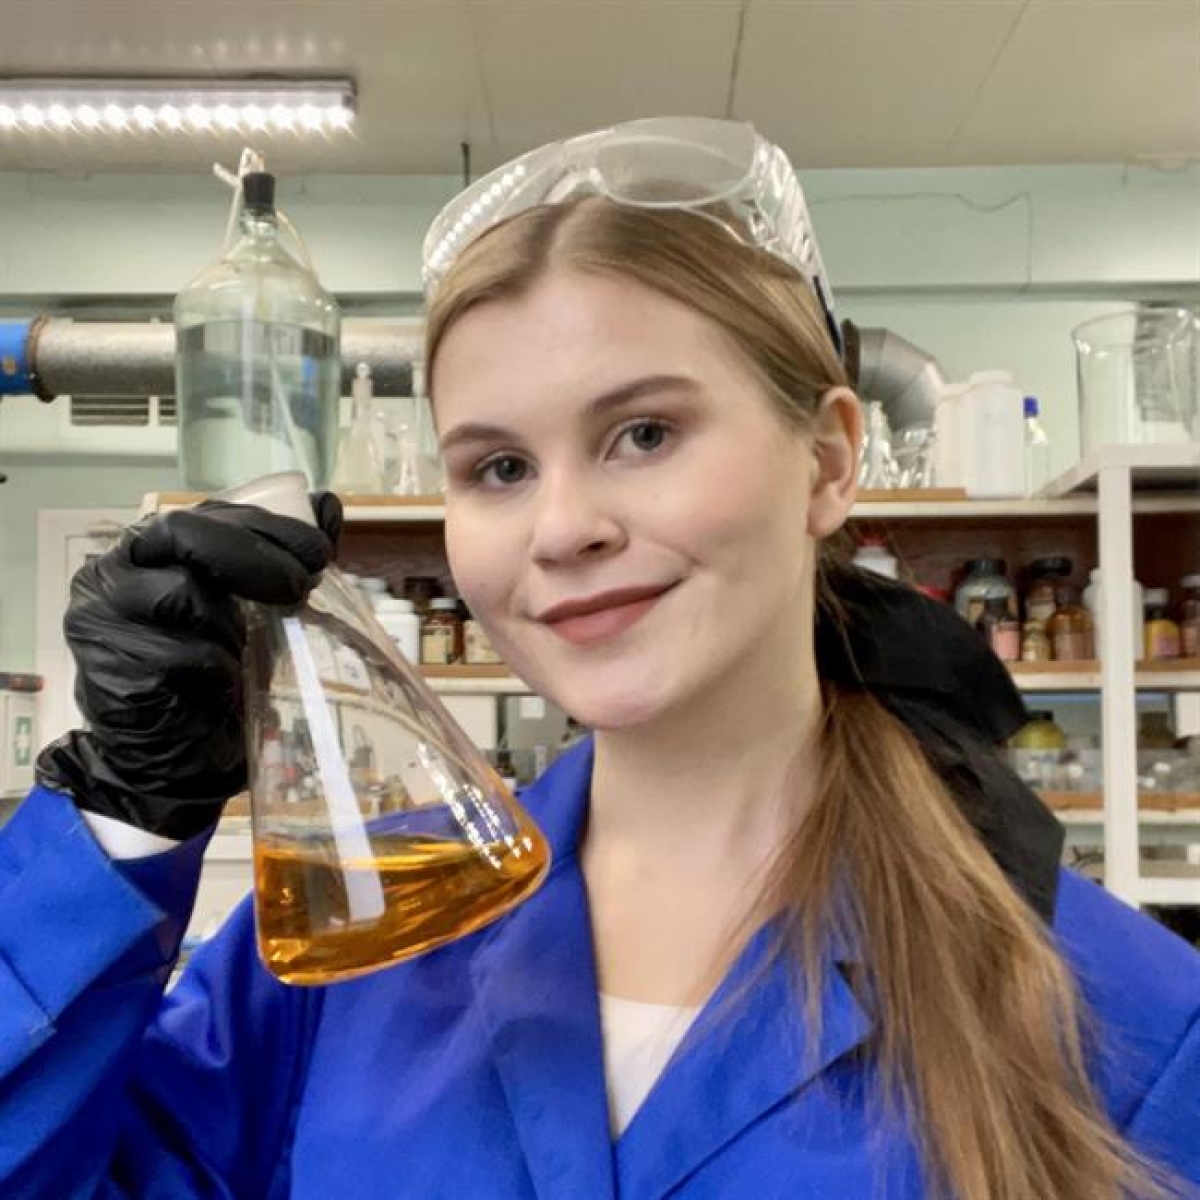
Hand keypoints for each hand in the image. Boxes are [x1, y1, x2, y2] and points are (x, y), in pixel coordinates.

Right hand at [36, 494, 342, 839]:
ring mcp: (103, 619)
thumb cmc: (213, 678)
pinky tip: (225, 683)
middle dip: (256, 555)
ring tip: (246, 651)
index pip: (205, 513)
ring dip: (233, 623)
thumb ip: (282, 557)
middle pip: (184, 533)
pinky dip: (218, 668)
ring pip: (183, 593)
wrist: (174, 762)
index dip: (266, 525)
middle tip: (301, 585)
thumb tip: (327, 504)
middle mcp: (112, 572)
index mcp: (148, 550)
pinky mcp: (112, 668)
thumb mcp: (251, 610)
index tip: (320, 550)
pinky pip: (183, 653)